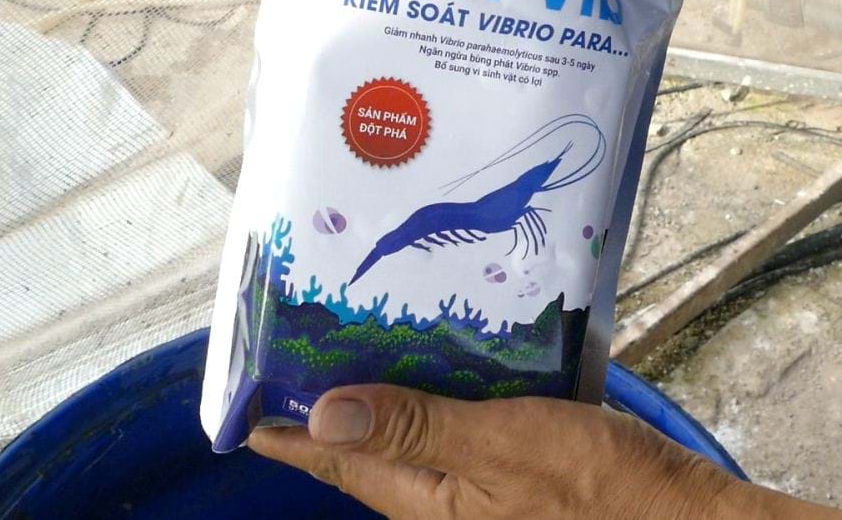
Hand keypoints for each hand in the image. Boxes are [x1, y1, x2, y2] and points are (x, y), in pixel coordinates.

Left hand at [249, 384, 745, 518]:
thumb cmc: (600, 492)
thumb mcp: (498, 449)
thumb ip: (413, 428)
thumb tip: (319, 416)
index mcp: (426, 503)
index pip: (334, 464)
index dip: (286, 435)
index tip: (242, 405)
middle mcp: (445, 503)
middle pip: (370, 453)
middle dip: (330, 407)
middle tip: (299, 349)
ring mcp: (485, 493)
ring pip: (418, 439)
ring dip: (389, 396)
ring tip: (363, 338)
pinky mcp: (524, 477)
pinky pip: (465, 432)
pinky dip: (447, 395)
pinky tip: (457, 356)